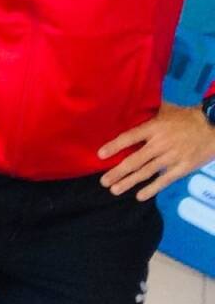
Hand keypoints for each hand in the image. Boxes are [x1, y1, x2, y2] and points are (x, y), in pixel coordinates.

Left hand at [98, 102, 214, 199]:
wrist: (213, 126)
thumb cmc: (186, 117)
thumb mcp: (165, 110)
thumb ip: (147, 113)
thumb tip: (128, 107)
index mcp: (154, 127)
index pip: (129, 137)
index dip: (114, 146)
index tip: (100, 155)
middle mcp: (160, 143)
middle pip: (134, 160)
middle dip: (117, 172)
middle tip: (103, 181)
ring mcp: (172, 157)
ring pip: (146, 172)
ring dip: (129, 182)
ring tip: (114, 189)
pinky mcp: (183, 168)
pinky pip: (164, 180)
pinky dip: (151, 189)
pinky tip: (139, 196)